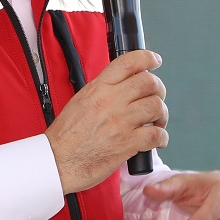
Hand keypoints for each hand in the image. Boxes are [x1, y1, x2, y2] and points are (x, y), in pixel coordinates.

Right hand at [46, 49, 168, 193]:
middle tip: (156, 98)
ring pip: (156, 106)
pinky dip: (162, 137)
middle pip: (149, 82)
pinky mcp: (127, 143)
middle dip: (159, 89)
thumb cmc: (66, 136)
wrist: (57, 161)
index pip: (128, 62)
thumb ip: (102, 92)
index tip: (155, 61)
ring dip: (161, 114)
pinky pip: (156, 134)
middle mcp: (111, 101)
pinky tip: (157, 140)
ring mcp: (120, 122)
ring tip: (157, 122)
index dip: (147, 58)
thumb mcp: (80, 101)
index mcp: (98, 89)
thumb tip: (121, 87)